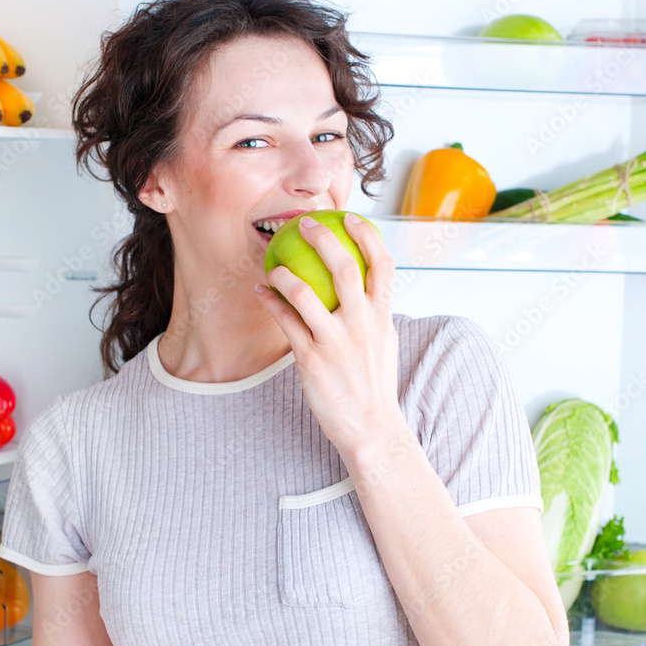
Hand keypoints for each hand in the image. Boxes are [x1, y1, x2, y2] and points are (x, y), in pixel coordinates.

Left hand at [254, 213, 401, 460]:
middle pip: (344, 267)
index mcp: (383, 317)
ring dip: (284, 273)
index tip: (350, 217)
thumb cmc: (373, 384)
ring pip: (305, 293)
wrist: (370, 427)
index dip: (366, 235)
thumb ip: (374, 312)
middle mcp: (361, 325)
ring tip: (272, 266)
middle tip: (303, 224)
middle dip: (322, 237)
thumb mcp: (384, 342)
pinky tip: (261, 293)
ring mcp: (336, 342)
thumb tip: (364, 286)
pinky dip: (271, 302)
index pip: (382, 264)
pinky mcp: (312, 361)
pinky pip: (286, 323)